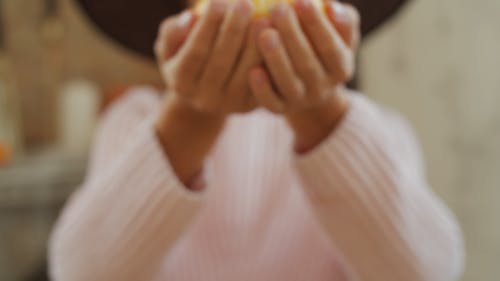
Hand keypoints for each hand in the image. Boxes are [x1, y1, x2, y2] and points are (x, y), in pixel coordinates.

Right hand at [153, 0, 268, 187]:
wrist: (205, 92)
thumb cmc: (186, 56)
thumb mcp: (171, 46)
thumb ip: (173, 32)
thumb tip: (190, 18)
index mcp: (181, 83)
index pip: (194, 53)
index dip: (207, 27)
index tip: (218, 0)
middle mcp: (204, 99)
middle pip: (220, 64)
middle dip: (233, 31)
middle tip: (245, 3)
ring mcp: (229, 105)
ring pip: (245, 75)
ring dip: (255, 46)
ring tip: (264, 19)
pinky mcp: (251, 105)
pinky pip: (263, 82)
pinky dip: (270, 60)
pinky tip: (277, 36)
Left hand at [248, 0, 359, 151]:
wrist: (309, 85)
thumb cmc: (321, 46)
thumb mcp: (339, 33)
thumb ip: (342, 20)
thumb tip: (332, 7)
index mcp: (340, 69)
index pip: (331, 47)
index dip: (318, 25)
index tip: (302, 1)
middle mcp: (322, 89)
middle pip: (307, 65)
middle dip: (292, 36)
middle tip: (278, 9)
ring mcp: (300, 101)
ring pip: (288, 83)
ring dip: (276, 59)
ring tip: (264, 32)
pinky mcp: (280, 109)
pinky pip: (271, 102)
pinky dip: (262, 89)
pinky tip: (252, 70)